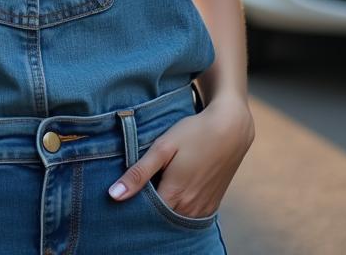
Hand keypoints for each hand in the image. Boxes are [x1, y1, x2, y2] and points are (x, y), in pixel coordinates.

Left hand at [107, 95, 254, 218]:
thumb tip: (114, 195)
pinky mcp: (212, 205)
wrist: (231, 127)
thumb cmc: (195, 133)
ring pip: (175, 217)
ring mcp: (202, 208)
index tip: (126, 193)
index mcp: (173, 195)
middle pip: (160, 218)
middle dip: (148, 208)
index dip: (134, 205)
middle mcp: (189, 208)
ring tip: (158, 187)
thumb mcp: (163, 147)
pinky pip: (190, 215)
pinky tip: (176, 190)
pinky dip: (180, 208)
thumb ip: (139, 172)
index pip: (145, 215)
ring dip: (165, 207)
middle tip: (142, 187)